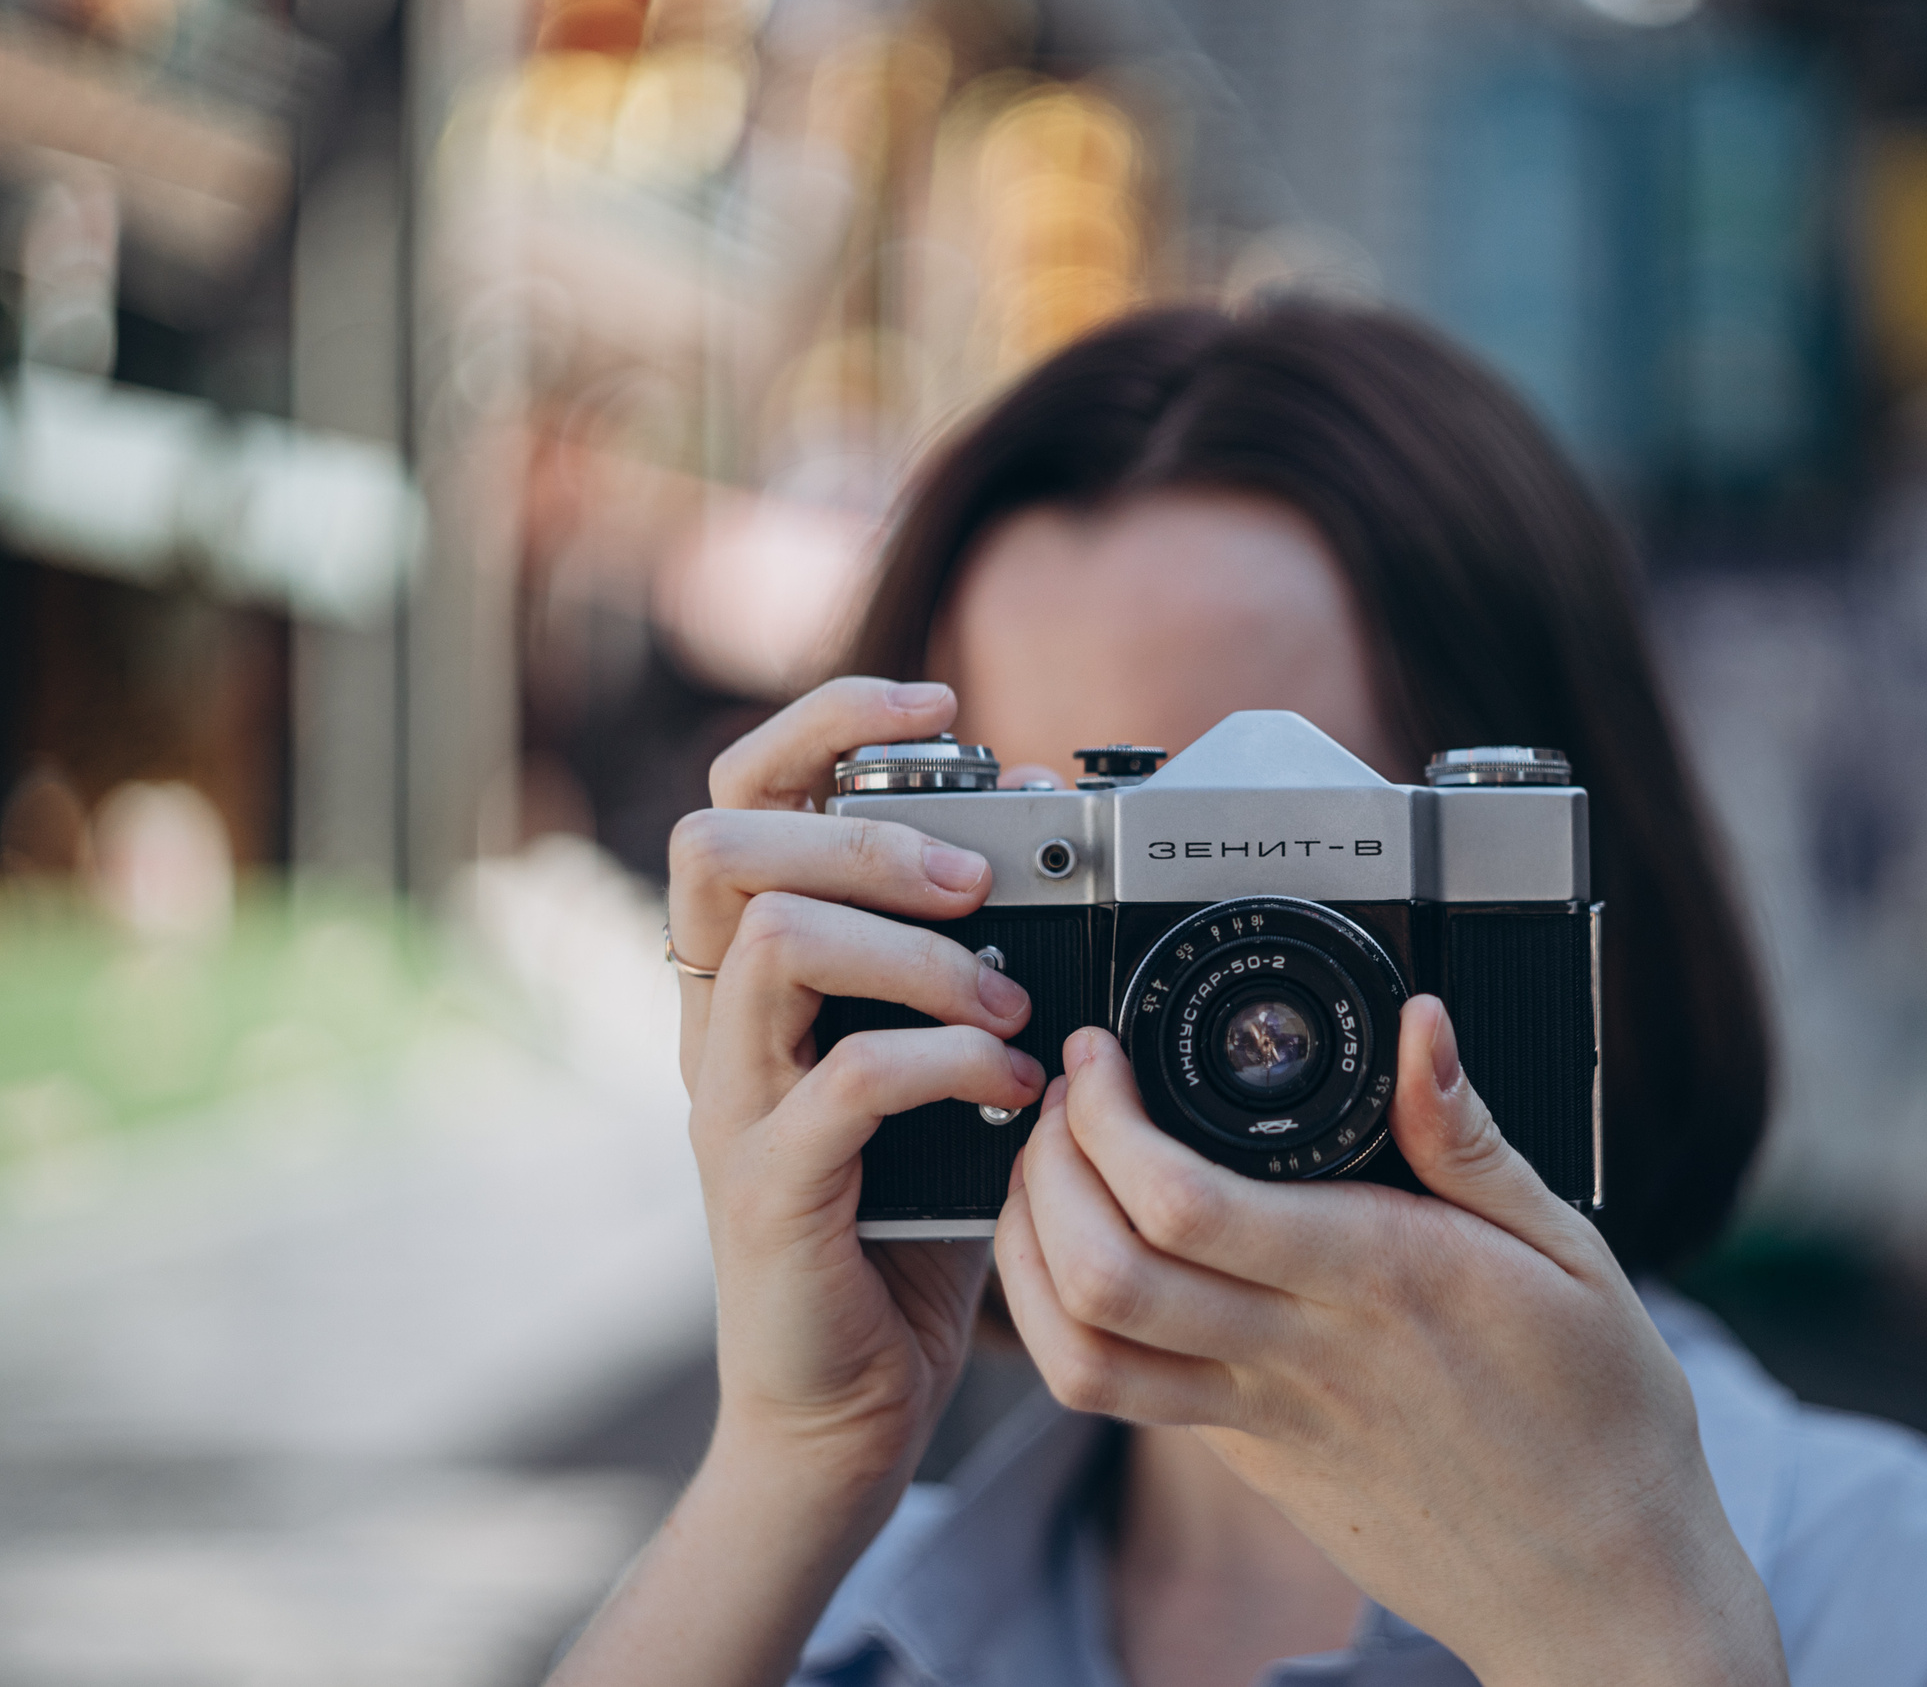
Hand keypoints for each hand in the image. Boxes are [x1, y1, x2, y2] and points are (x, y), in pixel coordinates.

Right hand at [669, 676, 1046, 1482]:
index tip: (938, 698)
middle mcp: (716, 1026)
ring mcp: (728, 1105)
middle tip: (975, 879)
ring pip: (775, 943)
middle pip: (720, 847)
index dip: (822, 722)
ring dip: (917, 949)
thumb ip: (970, 948)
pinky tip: (1014, 1085)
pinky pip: (845, 1079)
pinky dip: (949, 1060)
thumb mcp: (944, 1058)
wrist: (847, 1405)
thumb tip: (1033, 807)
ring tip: (1011, 998)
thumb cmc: (903, 1222)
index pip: (738, 799)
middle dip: (863, 832)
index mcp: (751, 978)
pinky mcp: (768, 1189)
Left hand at [992, 1001, 1786, 1686]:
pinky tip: (1090, 1256)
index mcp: (1379, 1280)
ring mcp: (1260, 1422)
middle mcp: (1300, 1357)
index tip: (1105, 1060)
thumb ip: (1471, 1139)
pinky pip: (1123, 1399)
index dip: (1108, 1120)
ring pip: (1080, 1355)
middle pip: (1101, 1274)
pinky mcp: (1248, 1462)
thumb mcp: (1571, 1252)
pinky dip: (1068, 1321)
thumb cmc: (1600, 1418)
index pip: (1186, 1203)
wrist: (1602, 1588)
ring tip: (1048, 1176)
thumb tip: (1421, 1027)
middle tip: (1064, 1102)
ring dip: (1028, 1253)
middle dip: (1045, 1168)